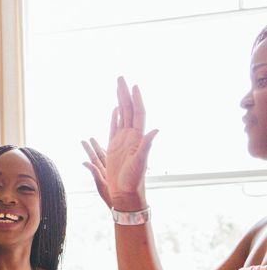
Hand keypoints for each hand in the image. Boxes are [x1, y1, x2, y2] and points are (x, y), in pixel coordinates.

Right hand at [83, 77, 157, 207]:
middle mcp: (132, 136)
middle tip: (121, 77)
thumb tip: (155, 130)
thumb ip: (146, 146)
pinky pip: (114, 127)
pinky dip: (116, 116)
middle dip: (125, 93)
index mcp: (138, 138)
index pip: (138, 113)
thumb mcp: (140, 163)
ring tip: (118, 87)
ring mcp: (123, 140)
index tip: (133, 86)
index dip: (136, 99)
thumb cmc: (133, 180)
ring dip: (121, 100)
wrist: (125, 192)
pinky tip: (116, 108)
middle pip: (129, 109)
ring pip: (122, 115)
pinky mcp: (114, 147)